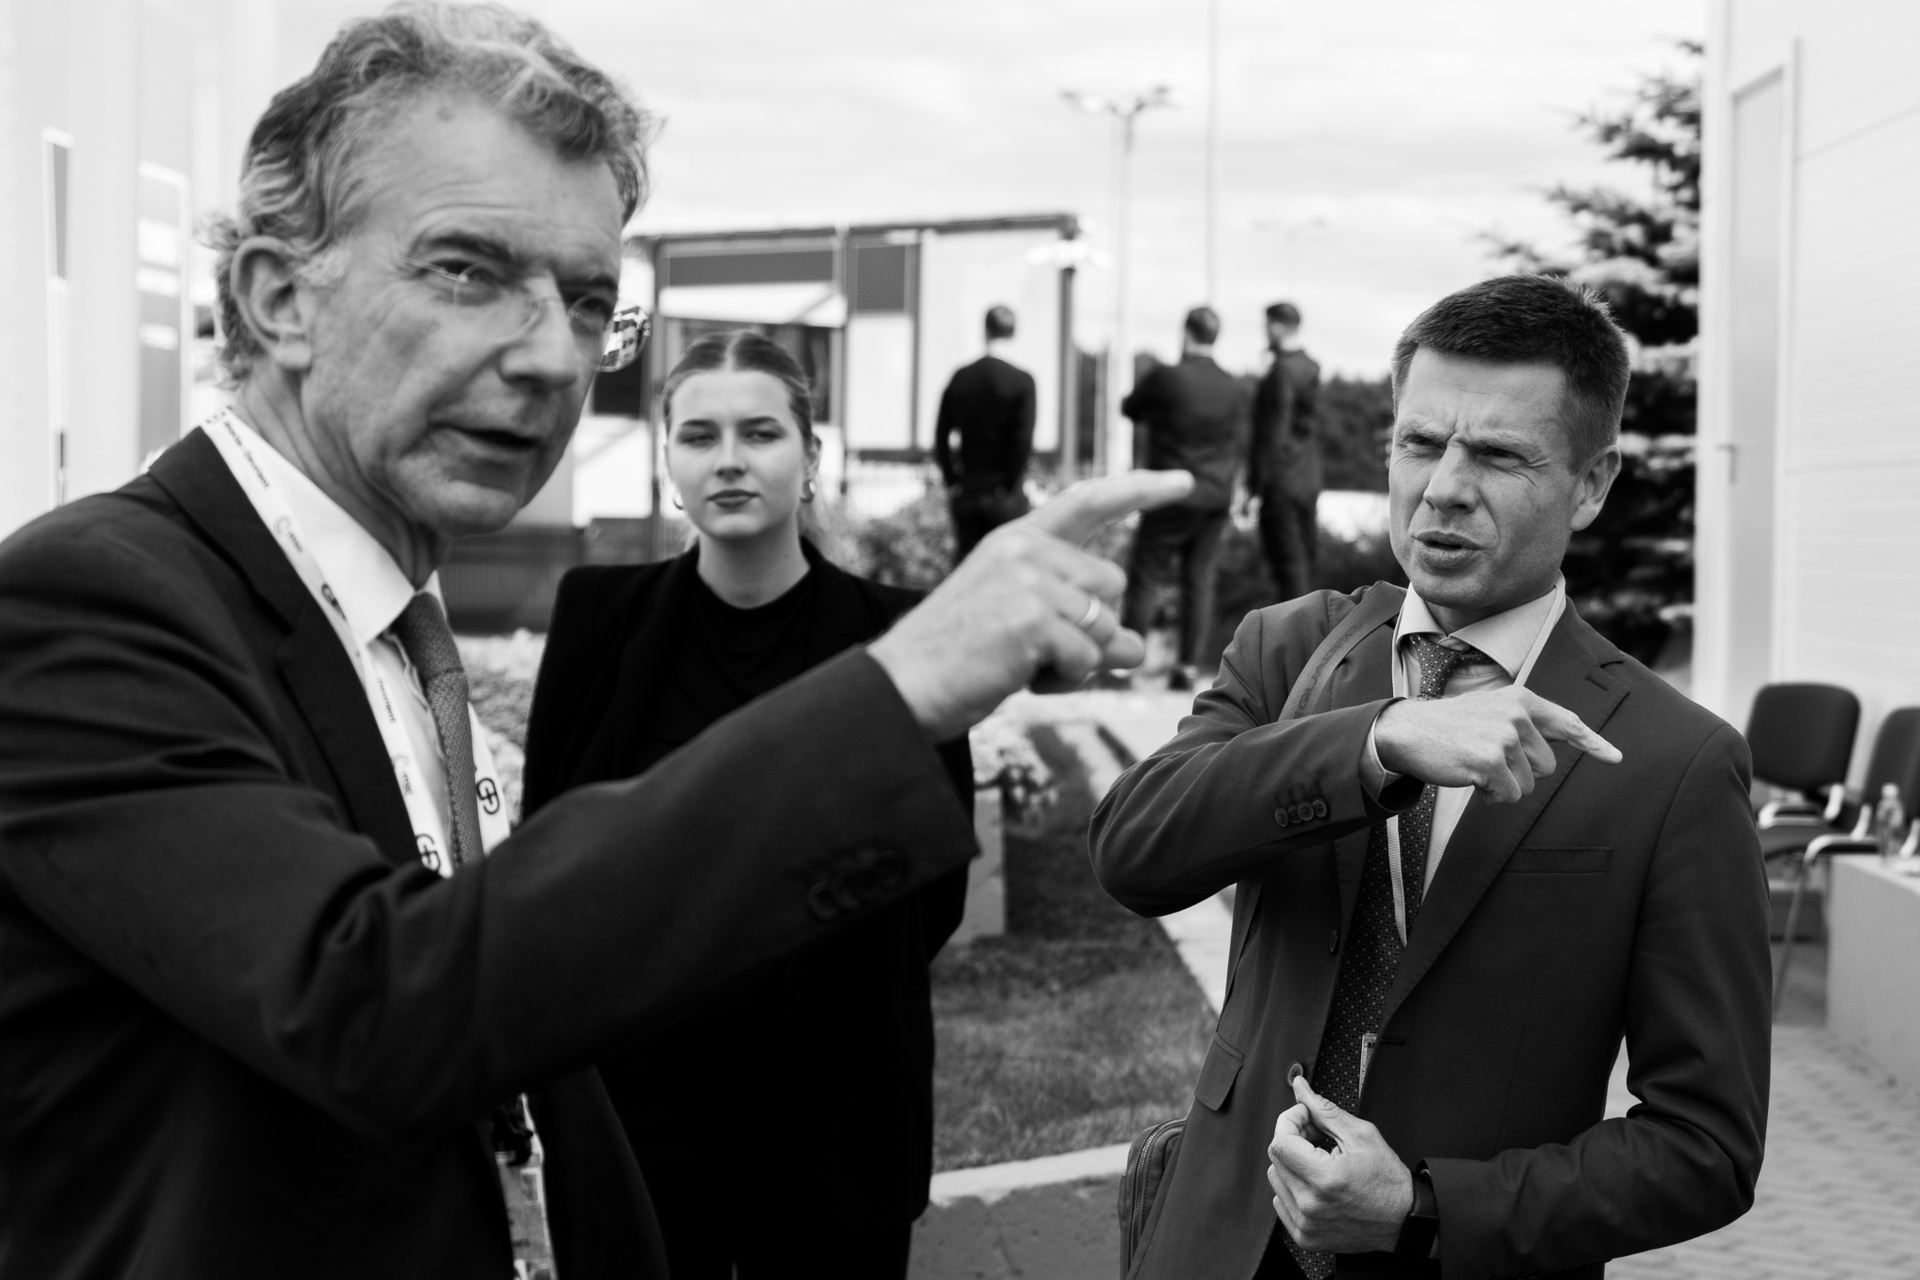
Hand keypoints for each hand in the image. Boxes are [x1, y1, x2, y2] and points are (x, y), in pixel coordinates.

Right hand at [870, 470, 1193, 739]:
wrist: (901, 685)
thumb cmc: (958, 658)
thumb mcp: (1023, 626)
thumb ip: (1080, 623)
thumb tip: (1138, 648)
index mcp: (1016, 539)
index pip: (1088, 502)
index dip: (1141, 489)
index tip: (1185, 483)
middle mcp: (1024, 548)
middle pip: (1112, 585)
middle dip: (1094, 629)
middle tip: (1040, 652)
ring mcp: (1028, 580)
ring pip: (1105, 625)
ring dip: (1077, 661)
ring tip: (1022, 665)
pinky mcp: (1032, 619)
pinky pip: (1087, 659)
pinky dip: (1064, 680)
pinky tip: (1019, 677)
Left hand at [1267, 1072, 1413, 1254]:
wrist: (1404, 1221)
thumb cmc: (1388, 1180)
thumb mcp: (1361, 1135)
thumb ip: (1324, 1110)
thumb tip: (1300, 1088)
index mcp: (1325, 1179)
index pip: (1280, 1141)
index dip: (1290, 1120)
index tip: (1305, 1115)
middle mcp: (1311, 1205)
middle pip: (1276, 1158)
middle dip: (1292, 1137)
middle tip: (1316, 1135)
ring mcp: (1306, 1224)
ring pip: (1276, 1178)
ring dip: (1292, 1162)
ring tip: (1319, 1160)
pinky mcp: (1305, 1236)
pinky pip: (1281, 1201)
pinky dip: (1293, 1187)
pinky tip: (1316, 1183)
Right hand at [1372, 686, 1620, 804]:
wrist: (1406, 731)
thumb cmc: (1450, 727)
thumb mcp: (1492, 711)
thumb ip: (1527, 722)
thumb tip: (1572, 734)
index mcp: (1521, 699)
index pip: (1567, 722)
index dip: (1593, 743)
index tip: (1615, 757)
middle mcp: (1517, 714)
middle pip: (1547, 765)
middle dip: (1521, 771)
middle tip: (1487, 757)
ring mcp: (1504, 736)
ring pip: (1529, 784)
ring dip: (1504, 784)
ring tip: (1476, 764)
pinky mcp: (1491, 760)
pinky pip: (1509, 795)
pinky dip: (1491, 795)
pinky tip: (1470, 776)